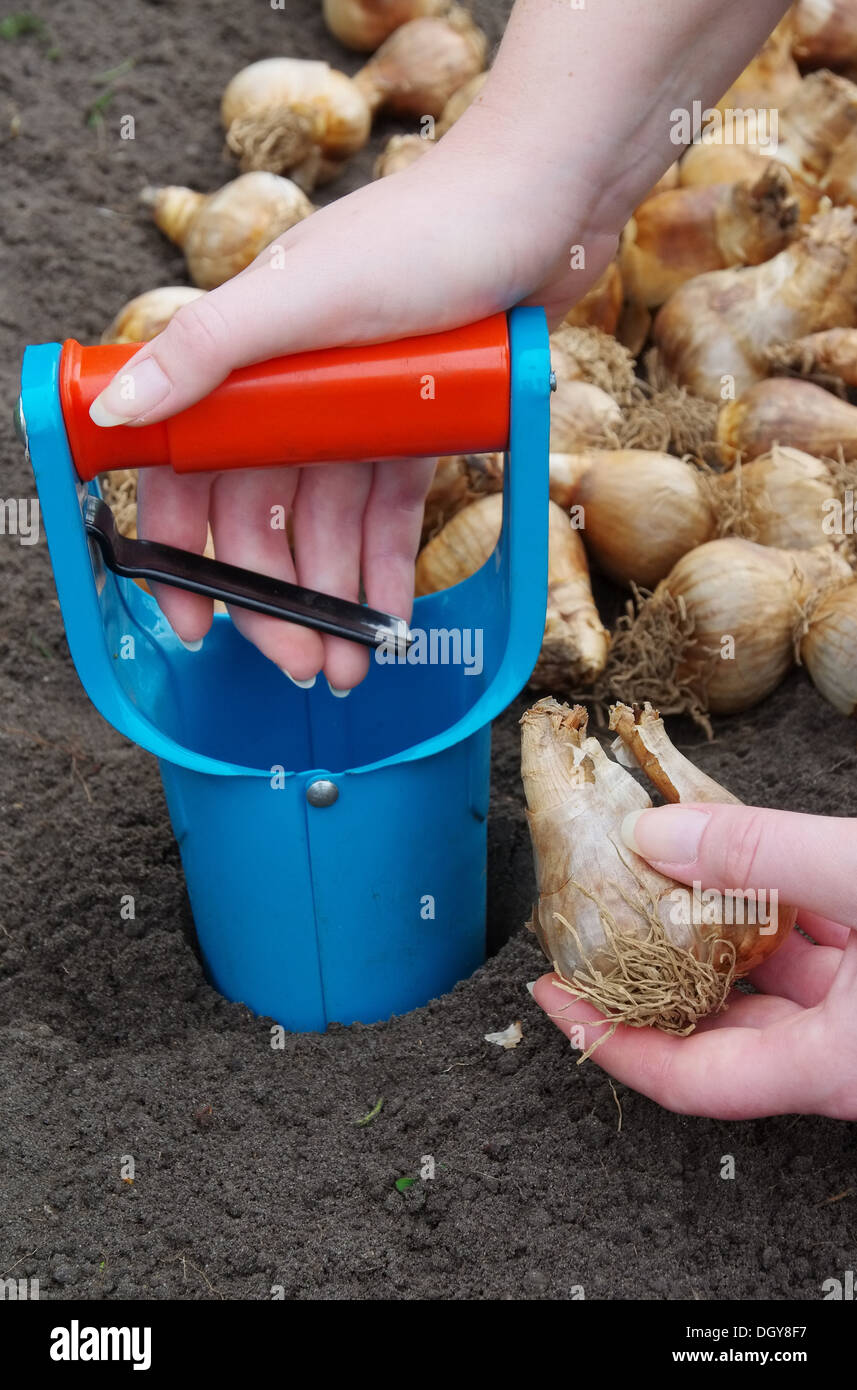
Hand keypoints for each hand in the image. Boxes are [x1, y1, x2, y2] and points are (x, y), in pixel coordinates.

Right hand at [89, 137, 615, 688]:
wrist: (541, 208)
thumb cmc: (423, 236)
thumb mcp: (303, 295)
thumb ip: (206, 350)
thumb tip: (121, 407)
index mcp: (246, 364)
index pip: (191, 476)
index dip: (183, 552)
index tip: (195, 622)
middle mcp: (292, 395)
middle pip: (264, 520)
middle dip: (275, 599)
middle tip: (300, 665)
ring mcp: (355, 414)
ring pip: (328, 528)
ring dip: (333, 601)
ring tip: (349, 670)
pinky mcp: (416, 427)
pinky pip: (389, 514)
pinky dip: (386, 569)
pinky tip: (389, 623)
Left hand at [533, 803, 856, 1118]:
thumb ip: (767, 856)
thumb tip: (656, 835)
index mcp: (832, 1064)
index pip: (687, 1078)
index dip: (608, 1038)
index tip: (553, 994)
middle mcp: (843, 1052)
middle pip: (721, 1026)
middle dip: (653, 973)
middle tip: (596, 927)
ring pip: (770, 980)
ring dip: (714, 927)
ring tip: (655, 878)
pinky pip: (814, 952)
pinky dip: (775, 909)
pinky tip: (743, 862)